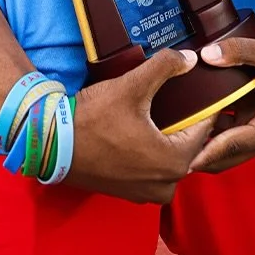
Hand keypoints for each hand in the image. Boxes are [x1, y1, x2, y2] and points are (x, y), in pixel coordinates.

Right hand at [66, 50, 214, 203]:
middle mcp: (166, 185)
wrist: (52, 144)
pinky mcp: (129, 195)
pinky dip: (151, 157)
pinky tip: (140, 136)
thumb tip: (191, 59)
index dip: (202, 108)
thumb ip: (165, 67)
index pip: (203, 130)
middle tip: (178, 102)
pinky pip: (152, 174)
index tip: (199, 92)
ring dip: (168, 142)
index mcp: (175, 162)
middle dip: (184, 126)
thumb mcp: (131, 86)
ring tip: (159, 118)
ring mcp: (146, 194)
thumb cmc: (93, 118)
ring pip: (170, 162)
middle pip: (188, 148)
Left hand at [189, 18, 254, 174]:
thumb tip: (206, 55)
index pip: (233, 146)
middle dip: (202, 155)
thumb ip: (237, 51)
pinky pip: (236, 129)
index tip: (181, 161)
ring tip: (175, 138)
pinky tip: (195, 118)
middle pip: (230, 154)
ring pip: (232, 144)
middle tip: (170, 154)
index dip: (206, 153)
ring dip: (208, 142)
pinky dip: (217, 127)